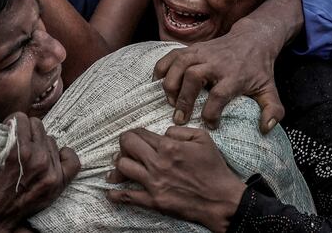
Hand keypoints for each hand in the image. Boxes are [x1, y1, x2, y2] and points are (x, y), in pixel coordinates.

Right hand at [0, 112, 80, 232]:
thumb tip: (7, 124)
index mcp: (17, 152)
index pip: (21, 118)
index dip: (11, 123)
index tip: (7, 130)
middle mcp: (38, 160)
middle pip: (37, 126)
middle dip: (25, 131)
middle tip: (17, 143)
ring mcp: (51, 172)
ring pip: (51, 140)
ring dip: (40, 144)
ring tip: (29, 155)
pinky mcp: (58, 184)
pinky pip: (71, 159)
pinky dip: (63, 155)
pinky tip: (51, 157)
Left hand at [106, 127, 245, 232]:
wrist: (221, 200)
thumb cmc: (214, 168)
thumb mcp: (202, 138)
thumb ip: (180, 130)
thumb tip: (164, 133)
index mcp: (169, 146)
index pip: (140, 134)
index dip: (135, 132)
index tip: (136, 136)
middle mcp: (157, 163)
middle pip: (127, 146)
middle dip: (124, 143)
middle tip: (127, 146)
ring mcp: (154, 183)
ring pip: (123, 167)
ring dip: (120, 164)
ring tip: (121, 164)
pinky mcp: (154, 201)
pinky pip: (129, 196)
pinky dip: (117, 194)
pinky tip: (111, 190)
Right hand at [154, 0, 304, 133]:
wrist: (252, 38)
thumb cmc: (258, 69)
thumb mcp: (269, 89)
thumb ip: (272, 110)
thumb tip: (266, 129)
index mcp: (235, 75)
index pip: (219, 95)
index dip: (211, 113)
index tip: (210, 124)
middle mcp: (216, 63)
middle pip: (193, 77)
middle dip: (183, 99)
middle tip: (179, 118)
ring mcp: (202, 53)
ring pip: (179, 64)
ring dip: (170, 84)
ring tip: (169, 101)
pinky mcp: (192, 48)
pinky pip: (171, 56)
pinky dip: (161, 68)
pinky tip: (157, 83)